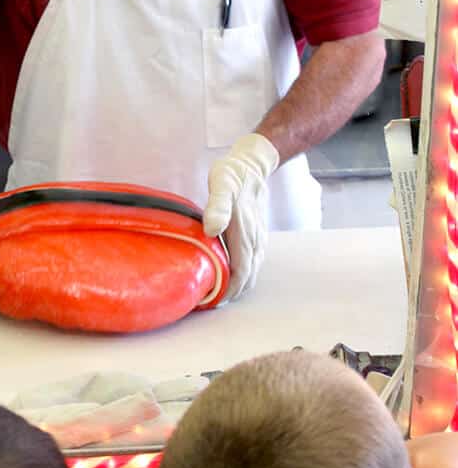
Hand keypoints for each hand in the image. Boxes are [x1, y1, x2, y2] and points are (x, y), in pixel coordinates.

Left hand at [203, 133, 278, 300]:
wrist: (252, 164)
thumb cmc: (232, 174)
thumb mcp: (221, 185)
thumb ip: (217, 207)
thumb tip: (211, 229)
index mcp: (244, 234)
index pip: (240, 273)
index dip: (228, 291)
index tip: (212, 302)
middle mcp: (254, 241)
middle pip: (247, 278)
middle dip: (231, 294)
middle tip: (209, 304)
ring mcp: (258, 239)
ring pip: (252, 272)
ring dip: (237, 286)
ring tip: (217, 295)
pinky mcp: (256, 235)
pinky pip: (252, 263)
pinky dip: (242, 275)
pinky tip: (229, 275)